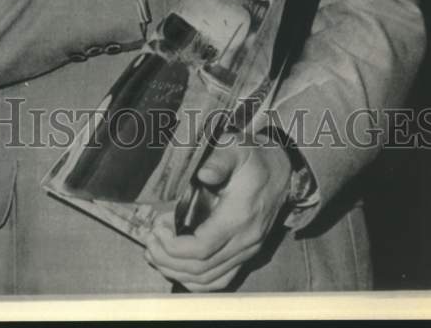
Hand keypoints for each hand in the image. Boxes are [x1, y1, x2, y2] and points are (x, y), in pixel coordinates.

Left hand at [144, 140, 292, 291]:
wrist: (282, 172)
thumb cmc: (253, 159)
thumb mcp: (236, 149)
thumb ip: (220, 161)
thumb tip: (204, 173)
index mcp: (239, 217)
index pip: (202, 248)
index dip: (174, 246)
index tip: (157, 229)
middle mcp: (244, 241)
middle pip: (201, 268)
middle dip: (168, 259)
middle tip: (149, 240)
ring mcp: (246, 251)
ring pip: (208, 279)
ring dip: (177, 271)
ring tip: (154, 253)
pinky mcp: (245, 255)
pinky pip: (220, 280)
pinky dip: (195, 280)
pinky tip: (176, 268)